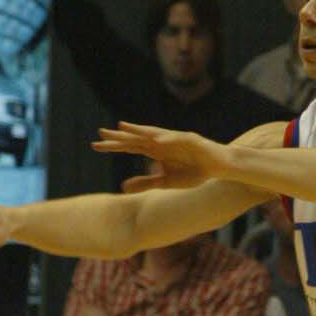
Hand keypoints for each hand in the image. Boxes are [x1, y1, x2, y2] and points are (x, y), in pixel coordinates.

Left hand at [91, 121, 225, 186]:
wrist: (220, 167)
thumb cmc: (194, 172)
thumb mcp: (166, 182)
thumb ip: (146, 182)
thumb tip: (123, 187)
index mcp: (156, 151)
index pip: (130, 147)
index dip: (114, 146)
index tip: (95, 145)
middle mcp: (162, 142)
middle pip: (137, 138)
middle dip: (120, 136)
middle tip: (100, 133)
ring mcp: (176, 139)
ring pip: (154, 133)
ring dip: (139, 131)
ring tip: (123, 127)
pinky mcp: (191, 139)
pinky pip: (177, 138)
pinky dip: (167, 139)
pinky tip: (156, 140)